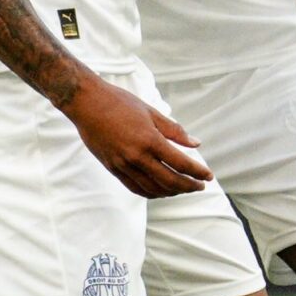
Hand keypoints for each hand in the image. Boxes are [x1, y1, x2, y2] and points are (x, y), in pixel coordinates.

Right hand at [59, 75, 210, 197]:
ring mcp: (124, 165)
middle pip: (170, 181)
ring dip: (171, 192)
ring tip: (182, 189)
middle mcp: (137, 156)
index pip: (181, 163)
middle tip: (199, 186)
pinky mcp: (113, 168)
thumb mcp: (151, 112)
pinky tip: (161, 190)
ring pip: (153, 188)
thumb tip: (196, 143)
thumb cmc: (119, 102)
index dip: (197, 172)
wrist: (87, 104)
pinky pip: (136, 188)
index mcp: (150, 139)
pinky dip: (151, 192)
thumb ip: (174, 130)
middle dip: (188, 186)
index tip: (208, 176)